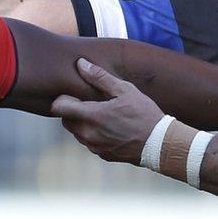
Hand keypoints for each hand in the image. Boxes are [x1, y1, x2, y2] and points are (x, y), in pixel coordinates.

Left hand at [49, 58, 163, 164]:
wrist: (159, 144)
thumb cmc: (144, 114)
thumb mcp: (125, 90)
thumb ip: (100, 77)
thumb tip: (81, 64)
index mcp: (92, 116)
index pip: (59, 107)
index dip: (62, 98)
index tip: (74, 94)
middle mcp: (88, 134)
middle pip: (65, 120)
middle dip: (73, 111)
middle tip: (91, 102)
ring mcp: (94, 146)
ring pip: (76, 132)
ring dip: (83, 123)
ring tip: (103, 114)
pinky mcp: (101, 154)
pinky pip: (89, 142)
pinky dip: (93, 134)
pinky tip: (110, 127)